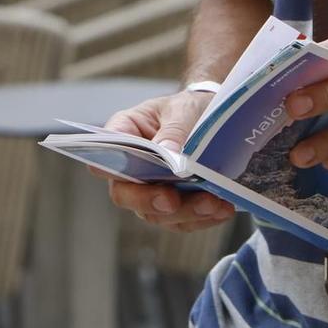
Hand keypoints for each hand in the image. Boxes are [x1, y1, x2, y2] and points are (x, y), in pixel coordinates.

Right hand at [100, 89, 236, 231]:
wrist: (214, 118)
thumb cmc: (190, 107)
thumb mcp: (184, 109)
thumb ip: (175, 130)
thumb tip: (167, 152)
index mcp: (124, 134)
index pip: (105, 157)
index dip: (112, 170)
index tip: (139, 176)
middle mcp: (131, 168)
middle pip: (126, 195)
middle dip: (150, 201)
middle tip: (173, 201)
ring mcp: (151, 190)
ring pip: (157, 214)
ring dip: (186, 213)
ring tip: (213, 204)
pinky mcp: (175, 206)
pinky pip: (183, 220)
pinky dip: (203, 218)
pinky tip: (222, 208)